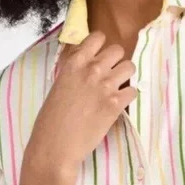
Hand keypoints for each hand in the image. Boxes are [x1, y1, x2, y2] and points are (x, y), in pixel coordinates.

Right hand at [25, 30, 136, 178]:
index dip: (101, 47)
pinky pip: (133, 90)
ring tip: (117, 88)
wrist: (56, 146)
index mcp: (74, 62)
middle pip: (118, 50)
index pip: (97, 37)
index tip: (99, 56)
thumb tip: (85, 62)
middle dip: (116, 61)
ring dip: (125, 76)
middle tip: (110, 75)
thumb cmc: (51, 120)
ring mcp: (106, 86)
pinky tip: (119, 104)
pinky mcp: (116, 104)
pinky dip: (128, 97)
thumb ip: (74, 71)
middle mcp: (92, 69)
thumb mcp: (59, 85)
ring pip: (130, 67)